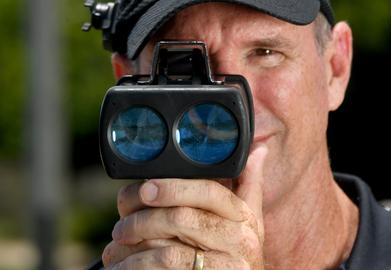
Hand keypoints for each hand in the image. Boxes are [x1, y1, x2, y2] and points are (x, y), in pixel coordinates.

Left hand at [102, 145, 267, 268]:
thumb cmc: (240, 258)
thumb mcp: (251, 223)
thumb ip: (250, 185)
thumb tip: (258, 149)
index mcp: (245, 217)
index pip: (211, 192)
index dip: (175, 187)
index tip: (145, 189)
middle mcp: (240, 241)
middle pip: (183, 219)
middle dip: (142, 220)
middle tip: (120, 228)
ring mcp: (226, 266)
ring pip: (169, 250)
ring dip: (133, 250)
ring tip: (115, 249)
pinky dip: (136, 268)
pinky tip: (122, 267)